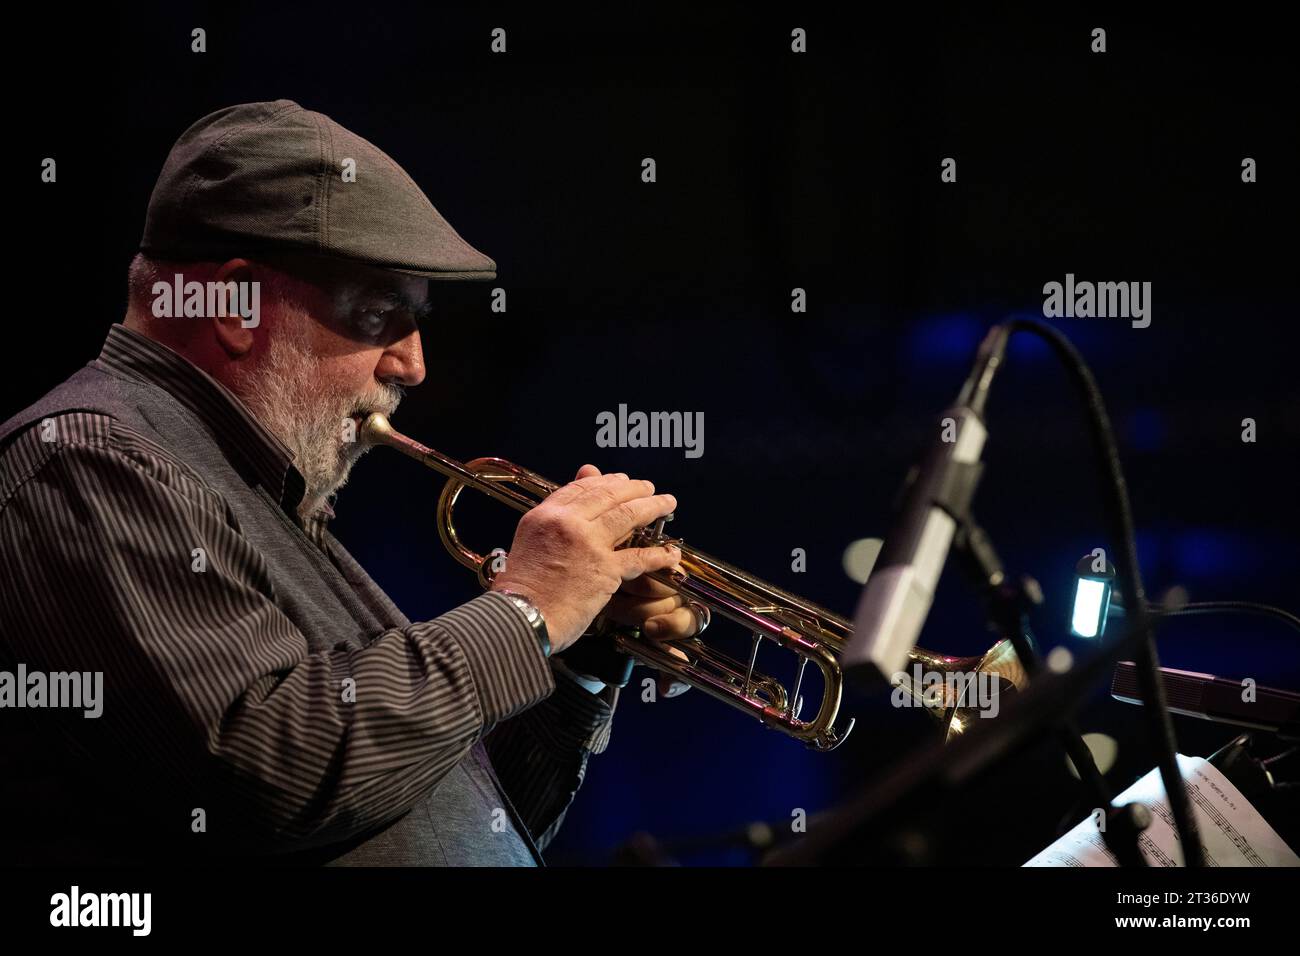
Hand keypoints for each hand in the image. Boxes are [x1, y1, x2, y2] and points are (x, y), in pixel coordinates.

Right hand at [491, 465, 679, 652]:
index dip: (605, 481)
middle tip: (648, 488)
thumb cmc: (521, 589)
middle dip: (634, 488)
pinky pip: (639, 557)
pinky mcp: (605, 569)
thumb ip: (550, 524)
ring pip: (628, 515)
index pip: (580, 488)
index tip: (620, 481)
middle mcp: (567, 522)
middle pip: (608, 495)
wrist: (520, 616)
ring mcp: (588, 543)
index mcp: (545, 515)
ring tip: (667, 503)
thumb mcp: (528, 543)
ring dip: (652, 507)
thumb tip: (563, 514)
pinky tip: (671, 553)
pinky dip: (659, 555)